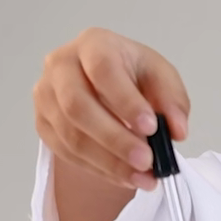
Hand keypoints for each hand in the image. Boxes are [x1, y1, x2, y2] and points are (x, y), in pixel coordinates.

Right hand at [33, 27, 190, 191]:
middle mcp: (61, 66)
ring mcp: (46, 96)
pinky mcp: (43, 123)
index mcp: (93, 44)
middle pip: (77, 105)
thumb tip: (177, 130)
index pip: (103, 69)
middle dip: (114, 138)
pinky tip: (125, 176)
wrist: (104, 82)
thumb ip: (173, 101)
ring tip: (141, 175)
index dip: (125, 100)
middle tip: (146, 160)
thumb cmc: (131, 73)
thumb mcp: (161, 77)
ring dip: (108, 161)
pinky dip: (98, 168)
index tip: (150, 127)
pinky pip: (66, 151)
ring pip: (70, 134)